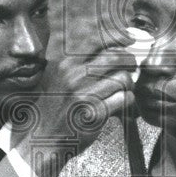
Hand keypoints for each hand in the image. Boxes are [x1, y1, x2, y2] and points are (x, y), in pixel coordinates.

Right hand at [15, 44, 136, 176]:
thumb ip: (78, 62)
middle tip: (131, 67)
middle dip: (130, 61)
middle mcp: (75, 76)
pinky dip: (128, 101)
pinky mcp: (96, 113)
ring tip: (124, 89)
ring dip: (129, 85)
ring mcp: (85, 94)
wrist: (44, 138)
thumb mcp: (57, 77)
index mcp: (65, 64)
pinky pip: (125, 99)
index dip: (118, 39)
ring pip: (123, 78)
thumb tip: (110, 47)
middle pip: (116, 57)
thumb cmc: (54, 107)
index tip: (128, 40)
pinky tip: (120, 104)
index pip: (97, 41)